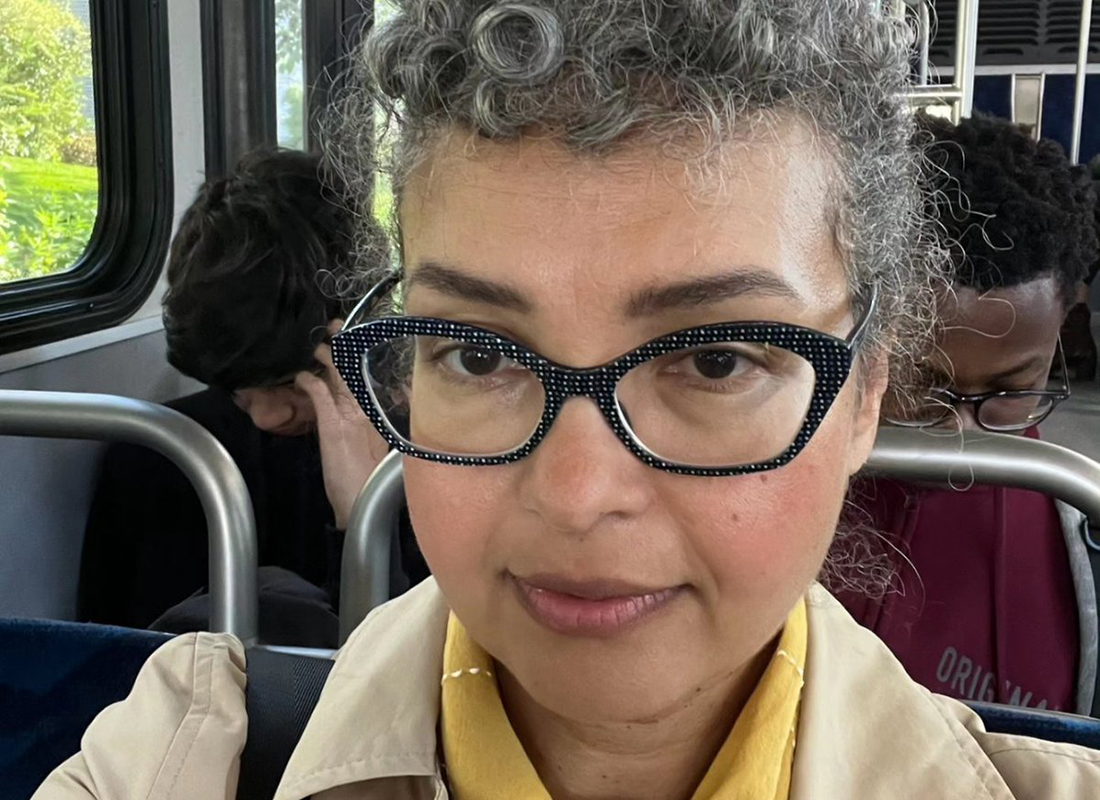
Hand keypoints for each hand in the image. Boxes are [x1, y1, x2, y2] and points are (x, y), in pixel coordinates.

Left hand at [296, 321, 389, 529]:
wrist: (363, 504)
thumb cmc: (364, 482)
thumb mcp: (371, 448)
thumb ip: (371, 426)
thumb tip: (380, 409)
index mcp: (375, 414)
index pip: (366, 377)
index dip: (358, 356)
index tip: (353, 336)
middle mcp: (365, 410)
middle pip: (354, 370)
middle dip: (344, 345)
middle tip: (335, 324)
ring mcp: (351, 416)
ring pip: (339, 376)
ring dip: (324, 357)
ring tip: (314, 343)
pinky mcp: (335, 425)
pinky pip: (321, 395)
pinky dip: (309, 383)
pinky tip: (301, 375)